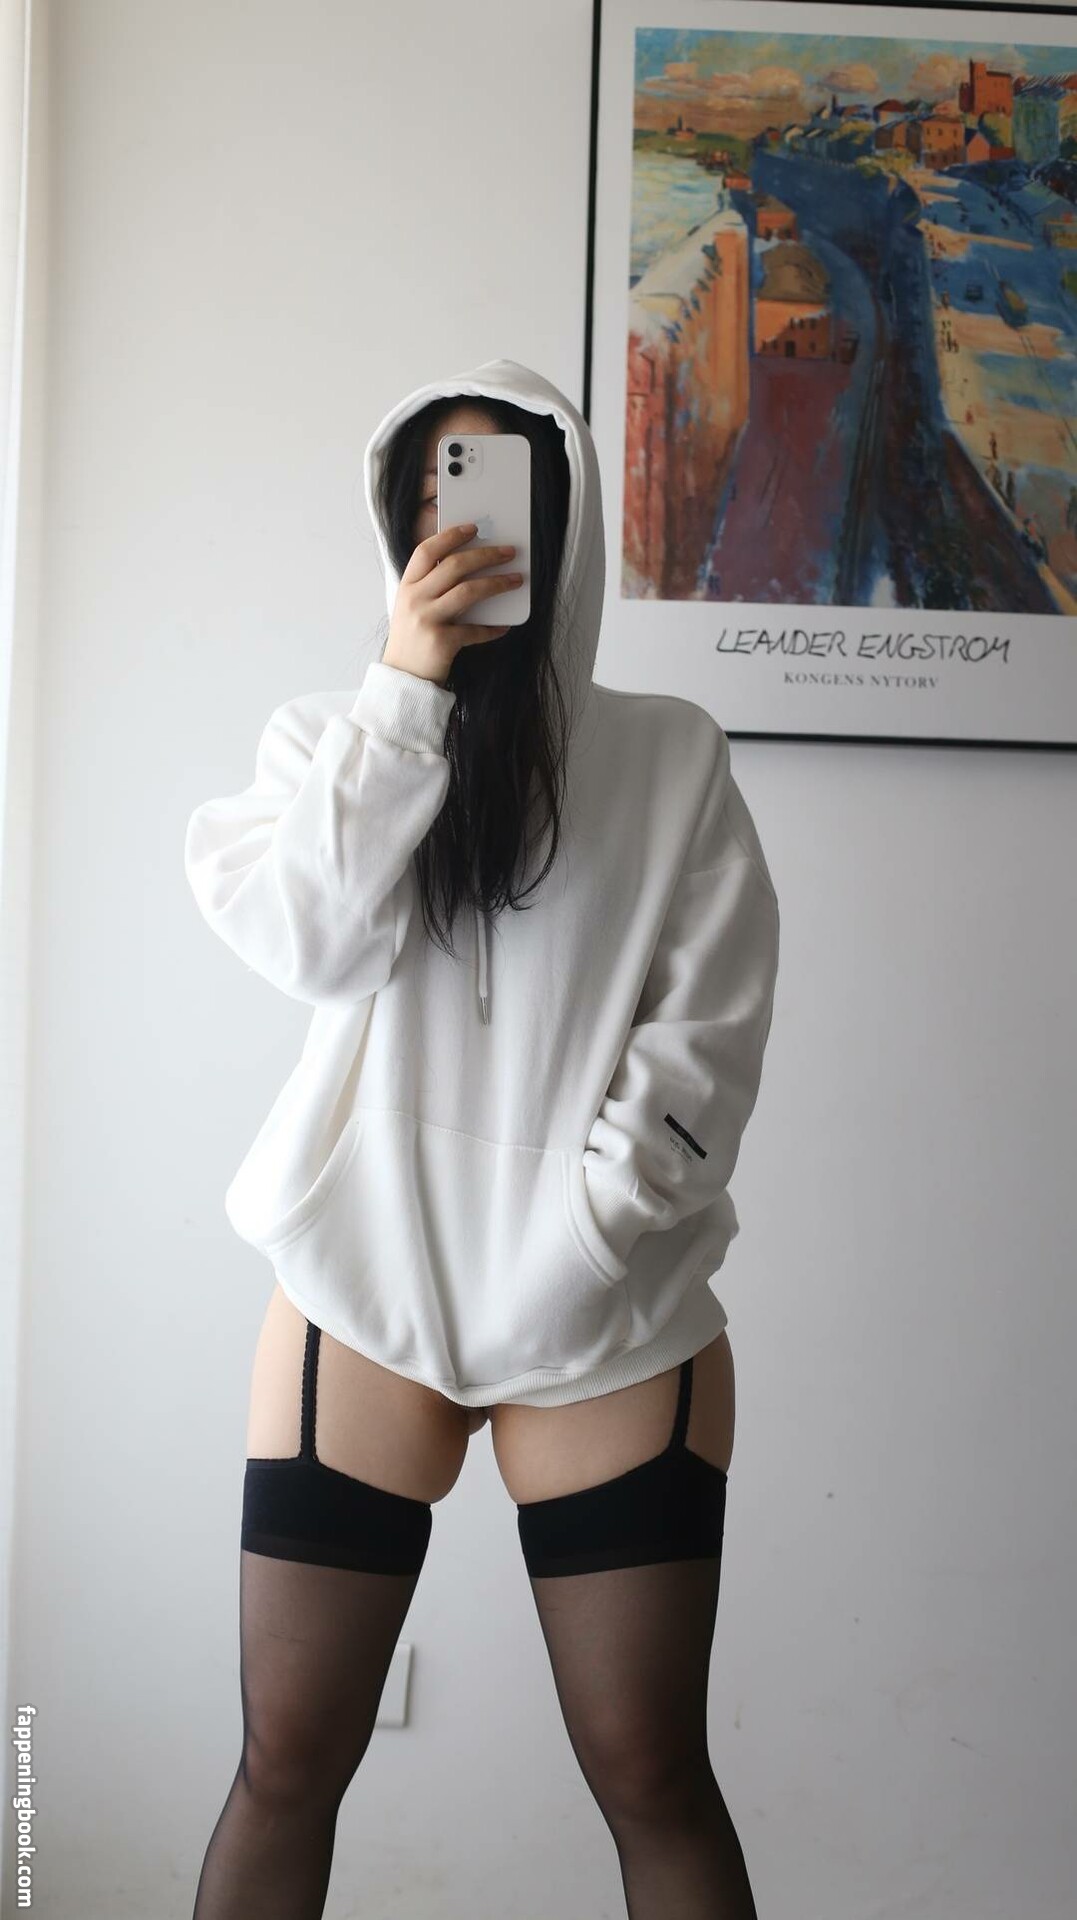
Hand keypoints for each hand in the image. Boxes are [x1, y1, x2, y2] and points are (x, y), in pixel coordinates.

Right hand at [382, 522, 522, 685]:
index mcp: (406, 586)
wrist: (403, 679)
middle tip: (508, 552)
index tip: (474, 528)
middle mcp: (414, 599)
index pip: (426, 551)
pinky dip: (491, 628)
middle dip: (485, 555)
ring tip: (516, 581)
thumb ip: (431, 588)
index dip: (450, 536)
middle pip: (454, 566)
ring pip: (468, 591)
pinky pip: (474, 630)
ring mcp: (426, 619)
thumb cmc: (413, 641)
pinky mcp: (441, 642)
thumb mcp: (412, 608)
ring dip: (497, 583)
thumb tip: (470, 568)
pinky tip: (503, 626)